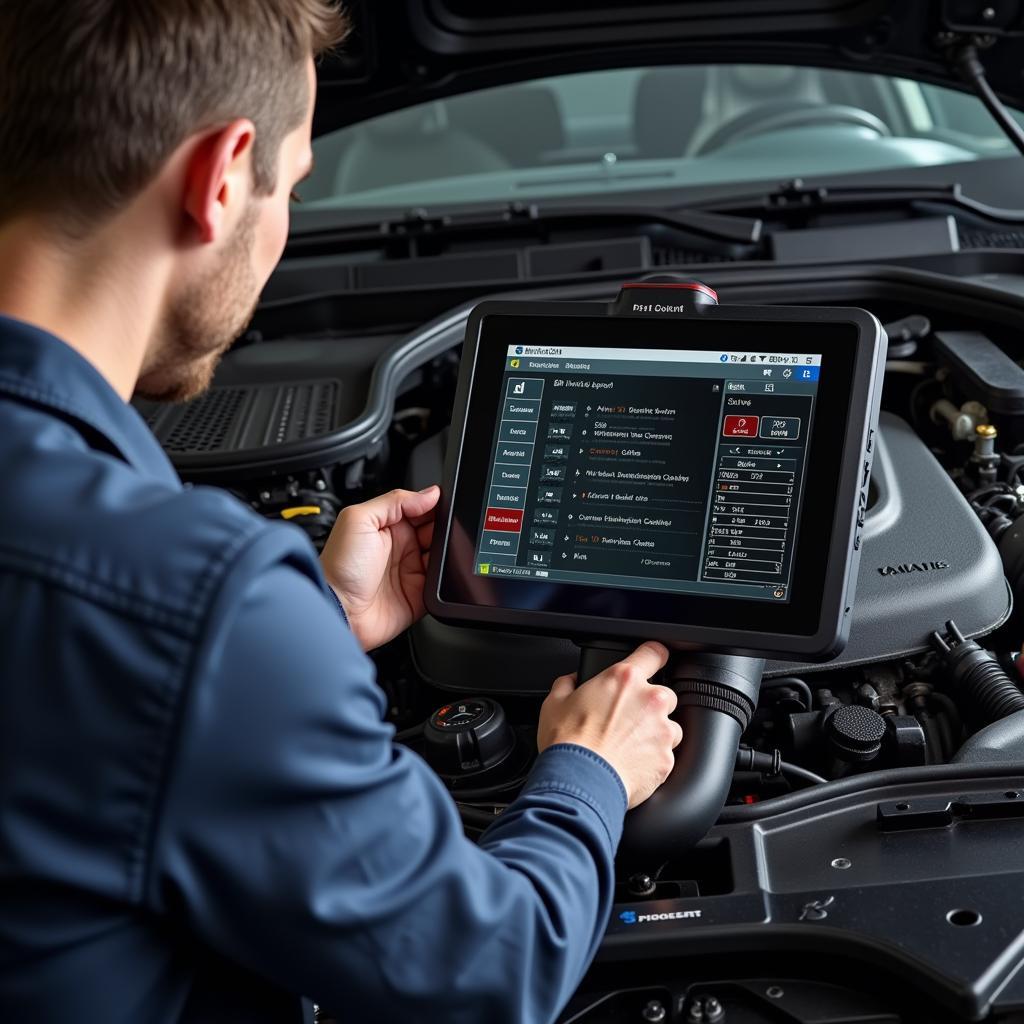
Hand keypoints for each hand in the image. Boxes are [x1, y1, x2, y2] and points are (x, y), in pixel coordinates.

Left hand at [321, 486, 439, 651]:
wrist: (338, 610)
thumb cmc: (339, 567)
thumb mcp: (359, 519)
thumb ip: (395, 501)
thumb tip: (429, 494)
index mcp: (388, 526)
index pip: (421, 509)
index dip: (435, 506)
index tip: (447, 505)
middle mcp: (402, 548)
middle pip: (437, 531)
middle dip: (446, 528)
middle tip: (447, 530)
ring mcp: (411, 571)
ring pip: (443, 556)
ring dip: (449, 552)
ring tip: (444, 551)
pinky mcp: (419, 595)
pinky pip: (442, 583)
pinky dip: (449, 577)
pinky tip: (445, 571)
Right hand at [537, 642, 679, 808]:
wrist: (579, 781)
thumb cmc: (567, 743)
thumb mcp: (555, 703)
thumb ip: (568, 683)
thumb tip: (572, 680)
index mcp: (624, 679)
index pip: (654, 652)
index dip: (655, 654)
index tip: (655, 659)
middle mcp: (649, 700)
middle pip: (665, 694)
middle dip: (650, 706)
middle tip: (628, 720)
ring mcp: (662, 731)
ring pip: (671, 727)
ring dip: (655, 733)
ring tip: (630, 746)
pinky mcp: (666, 759)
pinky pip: (667, 755)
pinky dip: (653, 759)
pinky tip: (632, 764)